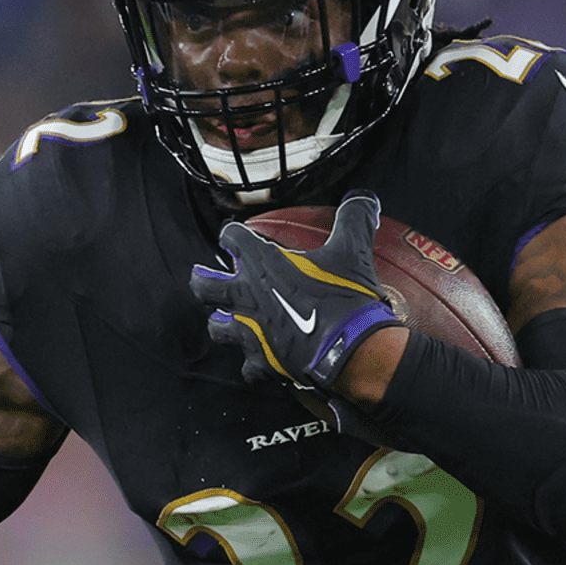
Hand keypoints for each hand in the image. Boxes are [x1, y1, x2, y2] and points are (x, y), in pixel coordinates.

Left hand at [191, 189, 401, 388]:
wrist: (350, 350)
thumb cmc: (345, 297)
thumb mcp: (354, 250)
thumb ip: (354, 218)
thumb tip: (363, 198)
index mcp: (262, 264)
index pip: (232, 238)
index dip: (232, 235)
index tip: (234, 237)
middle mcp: (247, 296)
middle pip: (203, 286)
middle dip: (202, 279)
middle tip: (205, 277)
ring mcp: (250, 332)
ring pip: (217, 327)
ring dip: (222, 322)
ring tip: (228, 320)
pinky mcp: (262, 362)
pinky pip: (248, 366)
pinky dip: (254, 363)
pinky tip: (262, 360)